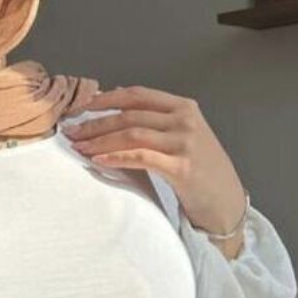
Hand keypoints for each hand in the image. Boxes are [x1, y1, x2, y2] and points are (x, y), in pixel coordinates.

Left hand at [64, 85, 247, 238]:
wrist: (227, 203)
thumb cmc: (202, 172)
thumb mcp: (185, 137)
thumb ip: (158, 121)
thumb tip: (117, 104)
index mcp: (184, 107)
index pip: (137, 95)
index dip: (106, 98)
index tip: (82, 106)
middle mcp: (185, 120)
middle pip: (129, 114)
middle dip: (95, 122)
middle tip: (71, 131)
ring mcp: (184, 142)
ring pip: (131, 133)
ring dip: (100, 140)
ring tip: (78, 147)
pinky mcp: (181, 167)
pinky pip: (140, 157)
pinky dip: (116, 157)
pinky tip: (98, 160)